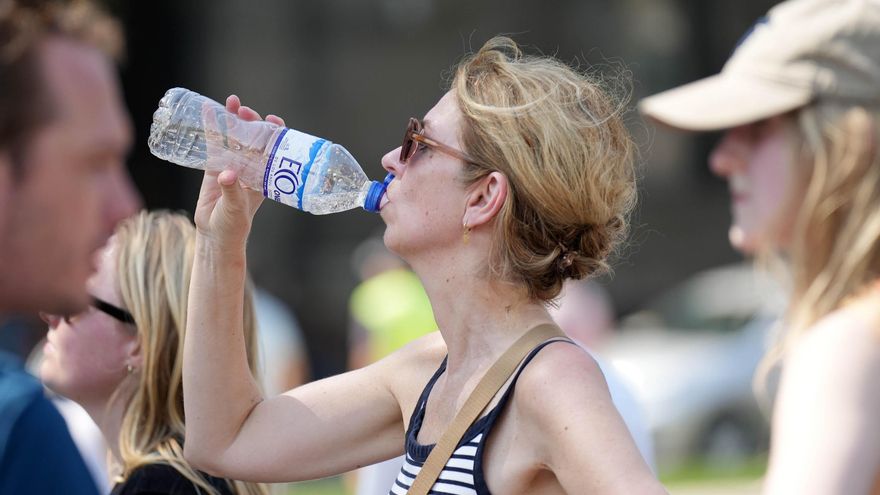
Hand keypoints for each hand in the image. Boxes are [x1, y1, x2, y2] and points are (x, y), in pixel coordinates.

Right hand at [193, 95, 285, 247]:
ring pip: (235, 137)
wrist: (215, 234)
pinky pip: (214, 143)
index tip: (273, 122)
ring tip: (231, 102)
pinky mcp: (215, 166)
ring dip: (233, 119)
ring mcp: (233, 164)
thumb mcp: (236, 208)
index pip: (274, 149)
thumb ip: (232, 191)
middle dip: (251, 122)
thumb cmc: (233, 224)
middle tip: (245, 111)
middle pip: (253, 138)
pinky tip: (209, 110)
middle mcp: (251, 167)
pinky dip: (212, 127)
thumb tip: (228, 174)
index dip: (275, 133)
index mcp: (264, 175)